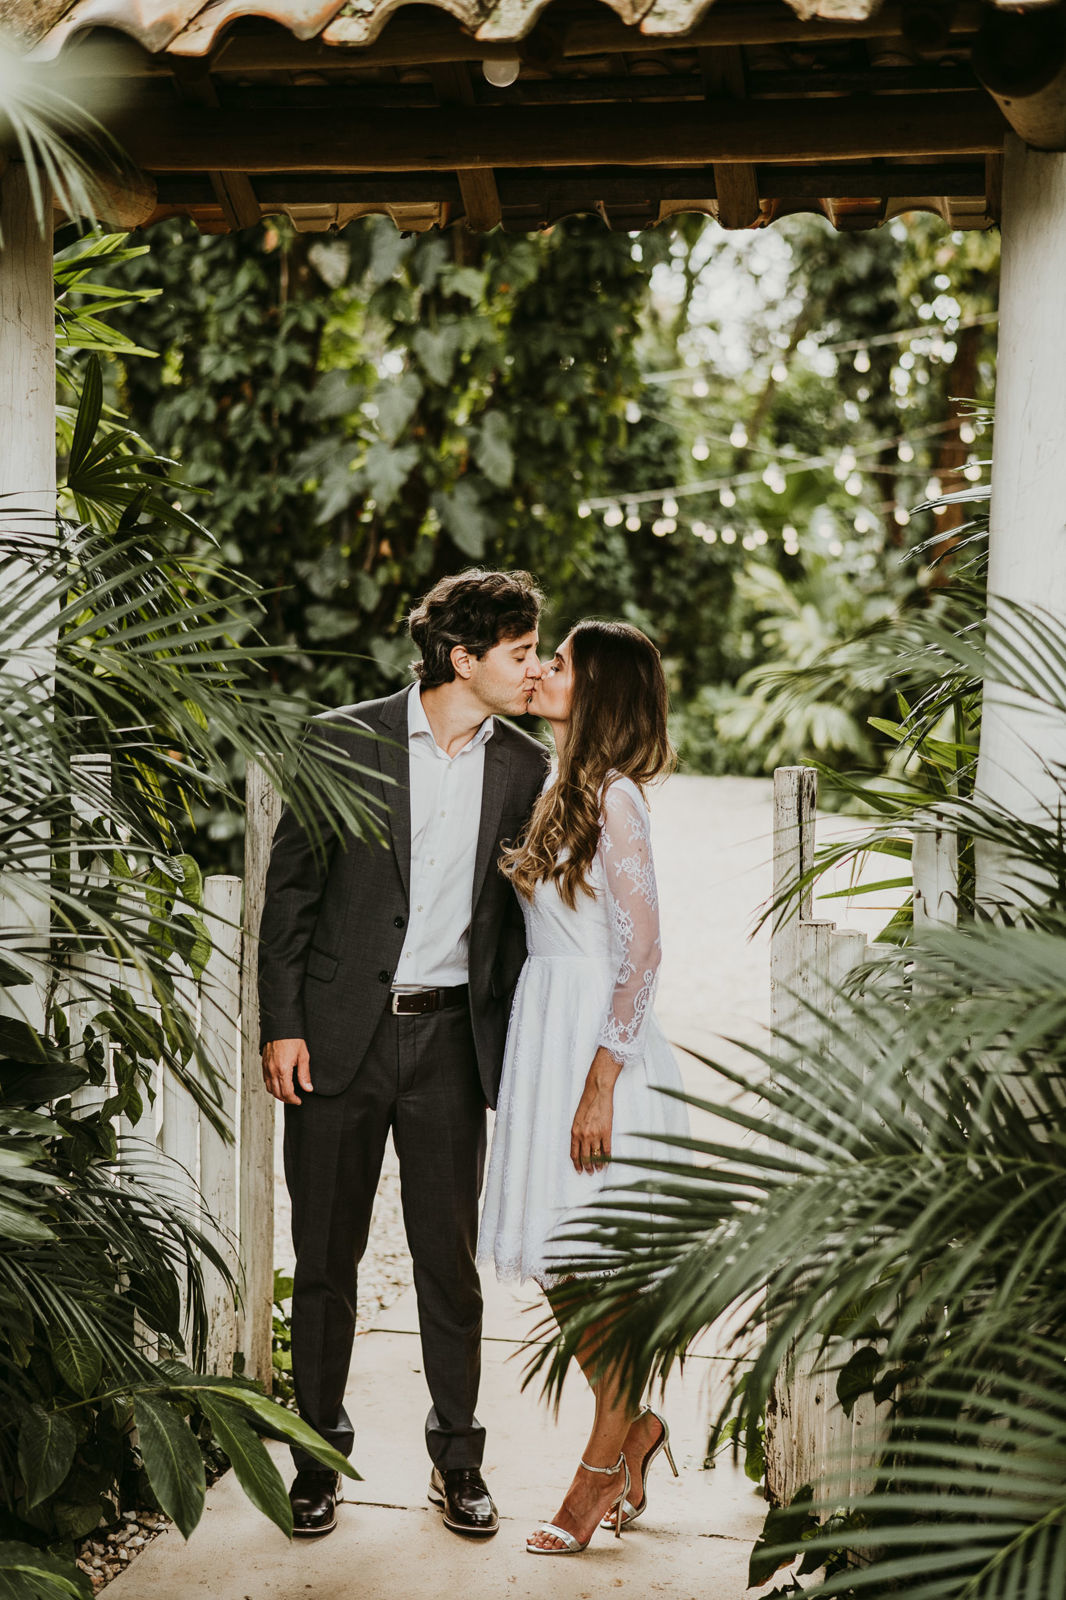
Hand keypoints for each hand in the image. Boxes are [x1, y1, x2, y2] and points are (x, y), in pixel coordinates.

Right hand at [262, 1038, 311, 1104]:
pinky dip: (271, 1086)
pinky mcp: (263, 1064)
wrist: (281, 1026)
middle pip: (277, 1093)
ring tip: (287, 1094)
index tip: (299, 1101)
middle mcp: (272, 1070)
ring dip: (278, 1094)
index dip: (293, 1100)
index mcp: (283, 1069)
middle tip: (294, 1099)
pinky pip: (265, 1080)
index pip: (287, 1092)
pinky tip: (279, 1084)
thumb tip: (308, 1088)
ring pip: (269, 1088)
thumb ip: (304, 1074)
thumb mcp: (303, 1056)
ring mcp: (266, 1067)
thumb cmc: (293, 1038)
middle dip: (286, 1099)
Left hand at [570, 1047, 622, 1173]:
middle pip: (585, 1158)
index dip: (577, 1164)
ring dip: (597, 1165)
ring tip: (598, 1170)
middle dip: (587, 1167)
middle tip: (589, 1173)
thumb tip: (581, 1146)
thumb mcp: (577, 1119)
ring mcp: (595, 1135)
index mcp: (574, 1132)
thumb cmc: (587, 1103)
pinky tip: (607, 1163)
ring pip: (596, 1156)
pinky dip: (607, 1158)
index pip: (574, 1154)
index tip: (579, 1170)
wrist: (597, 1092)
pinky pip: (607, 1150)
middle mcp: (584, 1136)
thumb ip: (578, 1133)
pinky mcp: (606, 1132)